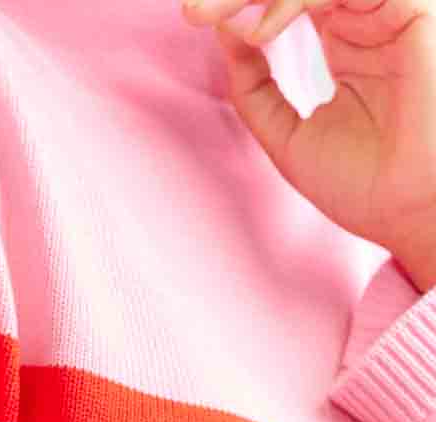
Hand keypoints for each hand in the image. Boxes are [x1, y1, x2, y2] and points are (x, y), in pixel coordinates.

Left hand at [182, 0, 435, 287]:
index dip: (240, 3)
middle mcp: (372, 18)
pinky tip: (262, 33)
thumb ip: (255, 88)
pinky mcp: (413, 11)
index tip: (193, 19)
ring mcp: (393, 12)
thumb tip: (223, 31)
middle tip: (192, 12)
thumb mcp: (287, 137)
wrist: (410, 216)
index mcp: (350, 40)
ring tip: (216, 17)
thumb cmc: (365, 187)